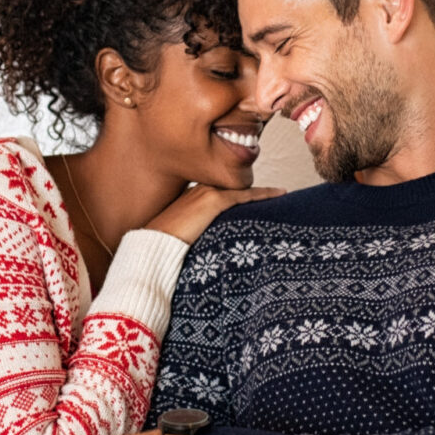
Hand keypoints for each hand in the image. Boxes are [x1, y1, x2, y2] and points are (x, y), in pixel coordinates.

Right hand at [145, 185, 283, 244]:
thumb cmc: (163, 248)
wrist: (152, 248)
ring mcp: (206, 192)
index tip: (254, 199)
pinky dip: (263, 194)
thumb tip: (211, 243)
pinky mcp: (214, 200)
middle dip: (252, 190)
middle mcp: (200, 189)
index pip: (221, 190)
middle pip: (233, 186)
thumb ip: (197, 231)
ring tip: (281, 193)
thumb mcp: (182, 235)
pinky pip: (246, 195)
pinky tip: (279, 194)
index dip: (239, 194)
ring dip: (261, 192)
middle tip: (276, 193)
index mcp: (191, 196)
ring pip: (242, 188)